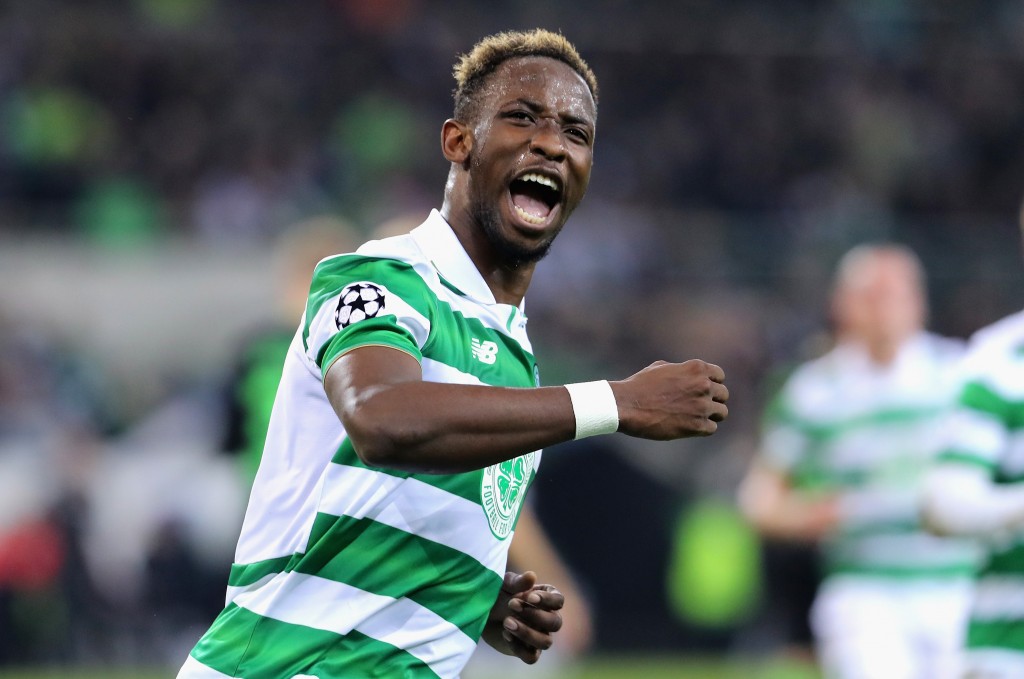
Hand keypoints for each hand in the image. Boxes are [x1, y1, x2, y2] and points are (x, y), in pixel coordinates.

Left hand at [481, 571, 563, 663]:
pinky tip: (505, 634)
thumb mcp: (505, 584)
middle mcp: (547, 619)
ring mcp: (538, 636)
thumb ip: (518, 582)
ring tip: (507, 622)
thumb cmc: (497, 593)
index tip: (530, 597)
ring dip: (527, 633)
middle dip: (535, 615)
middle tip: (512, 605)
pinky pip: (531, 657)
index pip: (559, 601)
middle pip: (556, 623)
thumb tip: (532, 576)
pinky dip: (519, 647)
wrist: (480, 611)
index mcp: (546, 598)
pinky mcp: (526, 651)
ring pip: (546, 642)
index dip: (547, 600)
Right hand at [611, 359, 727, 439]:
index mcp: (696, 368)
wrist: (626, 405)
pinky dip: (703, 428)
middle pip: (723, 395)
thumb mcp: (661, 368)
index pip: (720, 376)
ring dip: (711, 415)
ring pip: (722, 413)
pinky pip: (712, 428)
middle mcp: (703, 385)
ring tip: (696, 418)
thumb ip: (681, 371)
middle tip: (699, 406)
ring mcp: (702, 406)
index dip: (712, 383)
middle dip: (713, 400)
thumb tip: (688, 375)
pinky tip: (690, 427)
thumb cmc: (639, 385)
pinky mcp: (697, 425)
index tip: (704, 391)